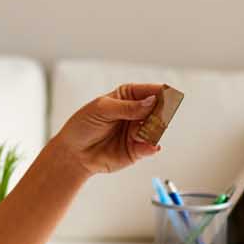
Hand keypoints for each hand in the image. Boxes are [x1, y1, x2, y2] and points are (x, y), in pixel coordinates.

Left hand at [50, 83, 168, 175]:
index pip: (150, 91)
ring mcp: (138, 131)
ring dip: (154, 130)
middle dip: (160, 112)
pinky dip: (151, 146)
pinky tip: (150, 146)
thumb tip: (151, 101)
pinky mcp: (137, 149)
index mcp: (128, 96)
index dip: (161, 92)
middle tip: (157, 115)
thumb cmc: (84, 125)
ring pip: (156, 129)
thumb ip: (127, 107)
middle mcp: (137, 113)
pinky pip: (150, 147)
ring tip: (144, 132)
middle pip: (158, 109)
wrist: (73, 152)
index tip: (169, 95)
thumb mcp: (102, 109)